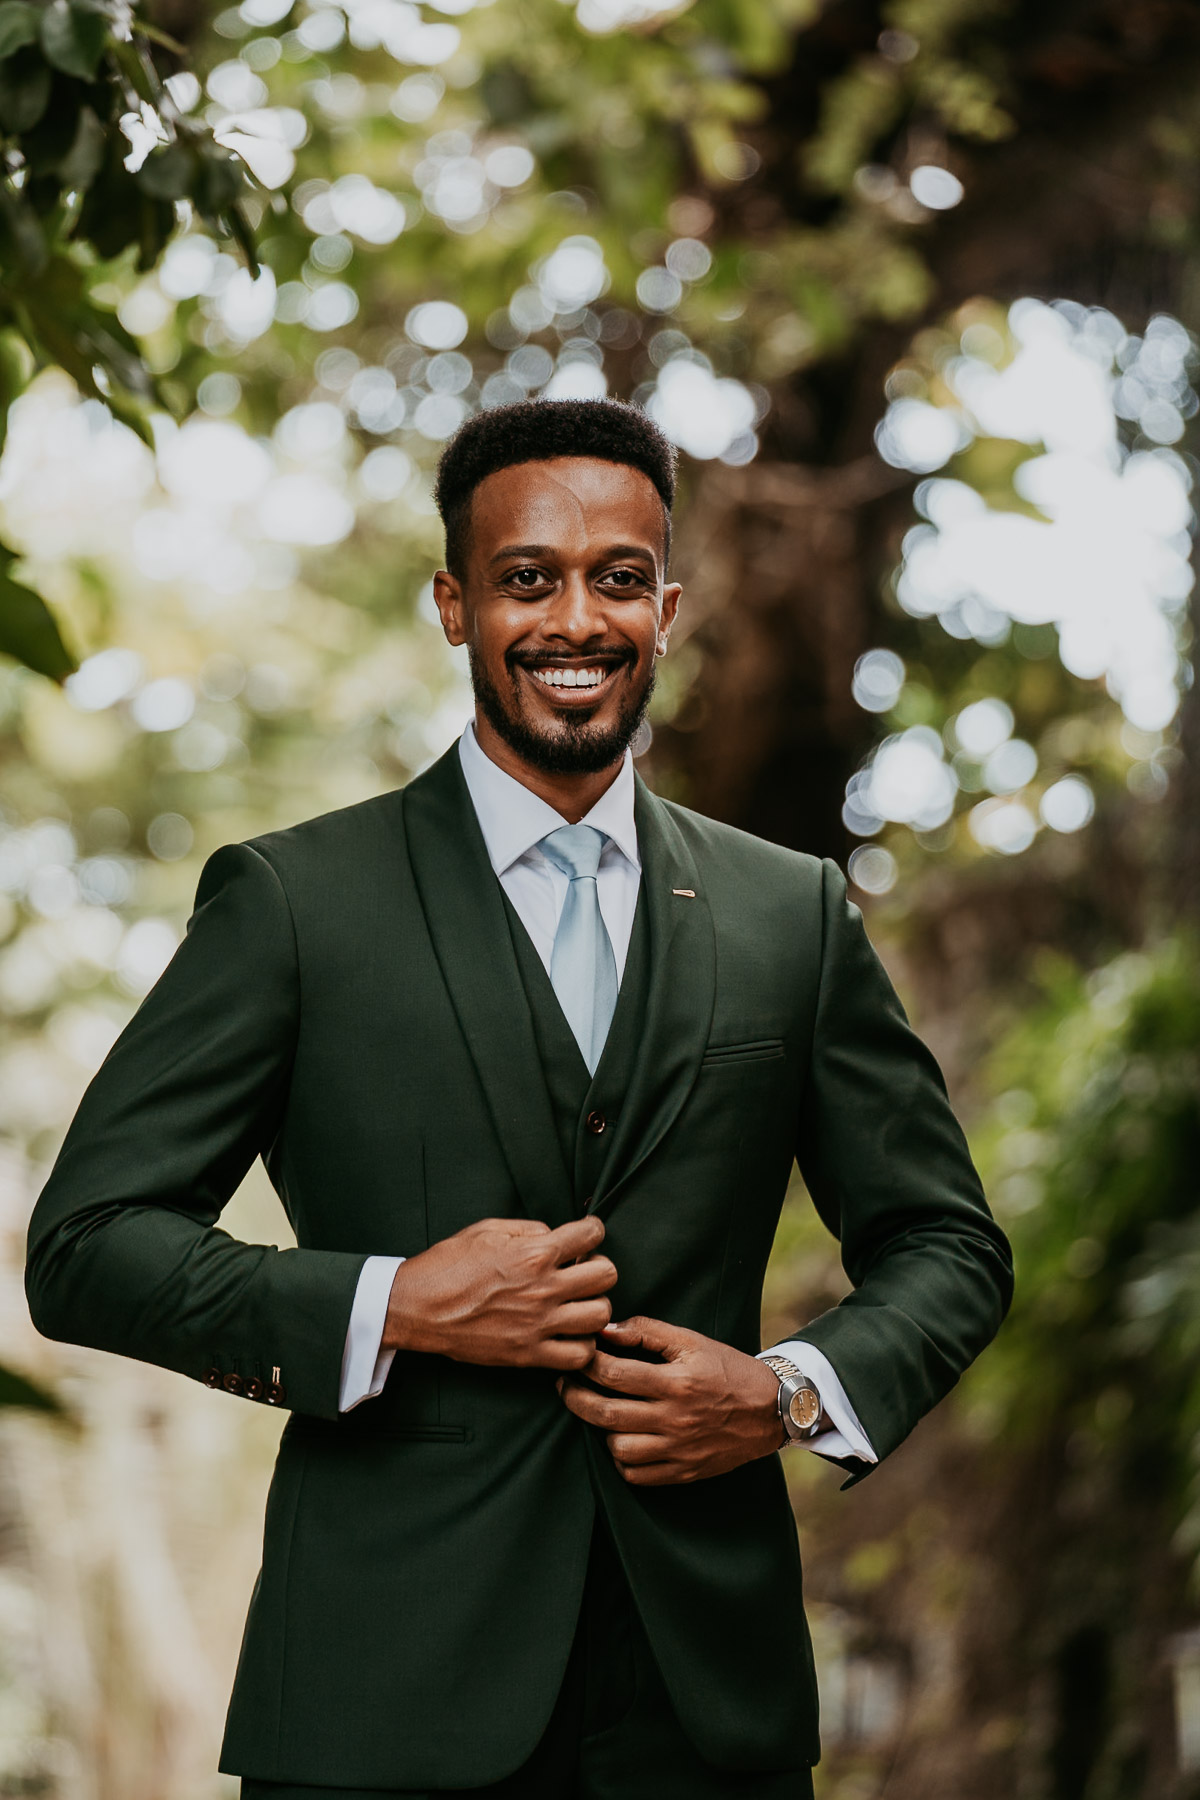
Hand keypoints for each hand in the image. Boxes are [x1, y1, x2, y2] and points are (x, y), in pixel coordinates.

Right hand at [383, 1216, 616, 1370]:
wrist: (417, 1307)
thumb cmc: (447, 1265)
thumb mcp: (486, 1230)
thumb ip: (529, 1229)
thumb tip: (556, 1236)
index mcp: (534, 1253)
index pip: (592, 1235)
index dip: (593, 1232)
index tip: (586, 1237)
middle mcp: (543, 1288)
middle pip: (607, 1275)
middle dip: (598, 1268)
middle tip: (581, 1272)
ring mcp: (538, 1324)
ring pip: (600, 1315)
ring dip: (594, 1306)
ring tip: (578, 1304)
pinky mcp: (529, 1354)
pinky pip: (579, 1354)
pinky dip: (582, 1345)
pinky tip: (570, 1334)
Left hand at [558, 1315, 783, 1485]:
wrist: (771, 1411)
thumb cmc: (728, 1370)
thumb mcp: (692, 1342)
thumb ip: (648, 1331)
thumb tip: (607, 1330)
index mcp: (676, 1382)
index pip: (613, 1374)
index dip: (586, 1363)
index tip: (577, 1356)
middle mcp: (674, 1418)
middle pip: (605, 1413)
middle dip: (575, 1397)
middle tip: (566, 1385)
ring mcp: (677, 1450)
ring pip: (617, 1447)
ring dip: (601, 1428)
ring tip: (600, 1411)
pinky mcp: (682, 1471)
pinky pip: (635, 1474)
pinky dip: (622, 1458)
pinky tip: (623, 1438)